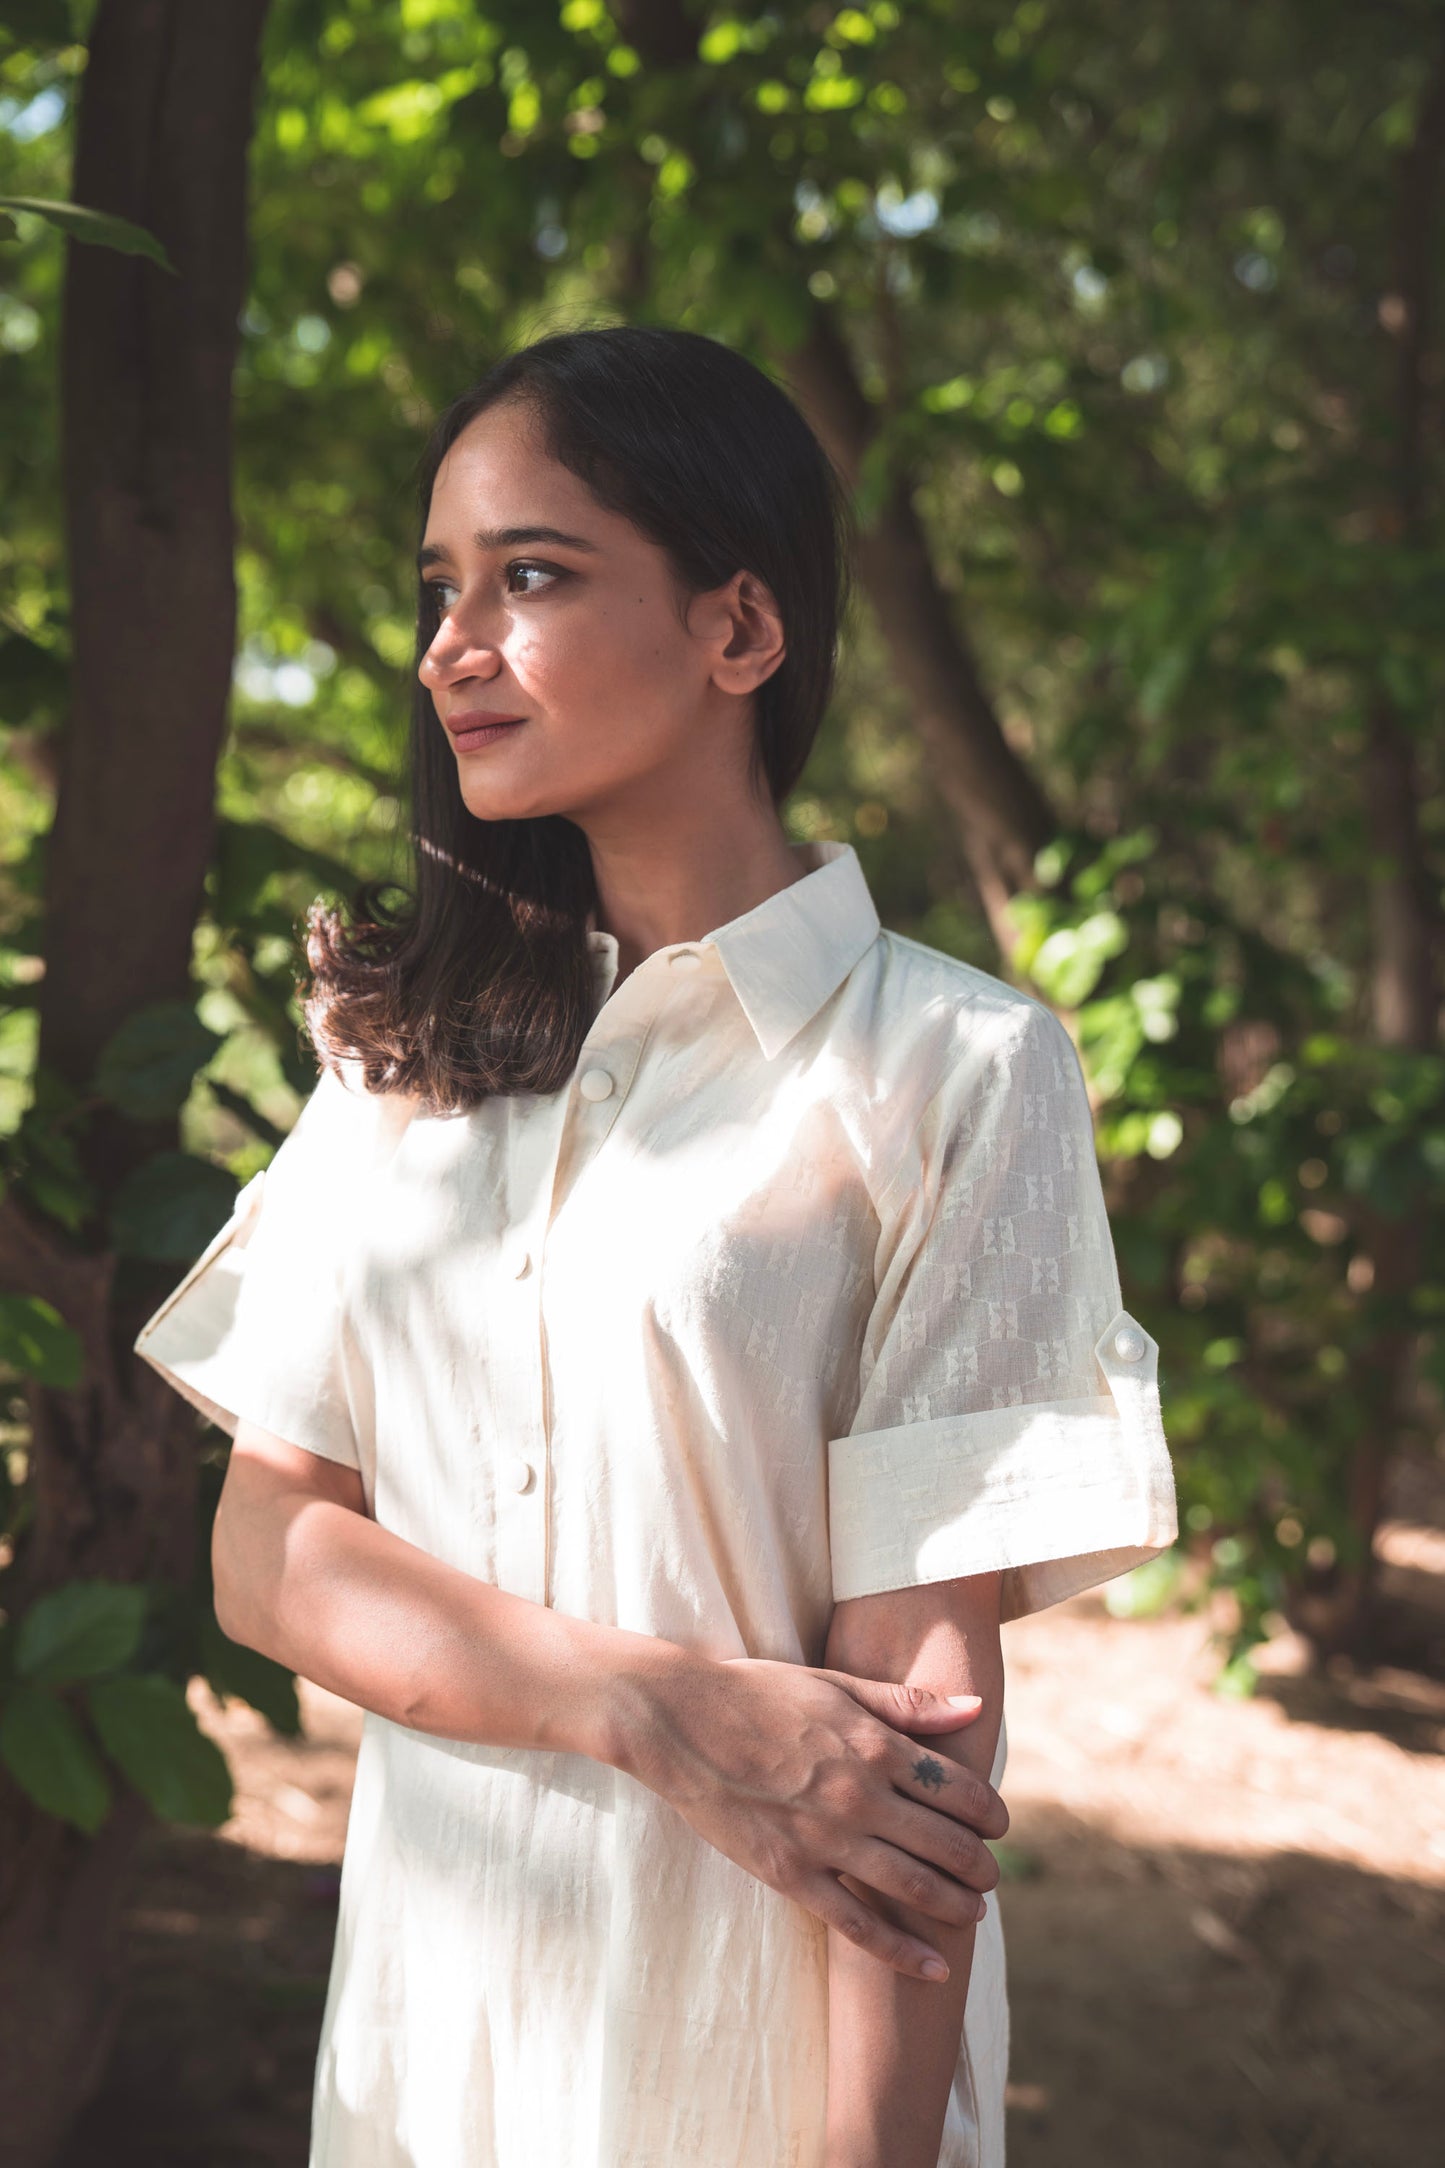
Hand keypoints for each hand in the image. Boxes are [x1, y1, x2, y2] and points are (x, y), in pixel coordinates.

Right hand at [616, 1650, 1007, 1981]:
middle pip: (946, 1843)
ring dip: (954, 1904)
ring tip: (974, 1912)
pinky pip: (857, 1923)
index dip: (989, 1813)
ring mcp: (827, 1839)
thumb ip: (908, 1703)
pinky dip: (901, 1950)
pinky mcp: (792, 1874)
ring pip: (912, 1886)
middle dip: (980, 1864)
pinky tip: (933, 1966)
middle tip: (992, 1875)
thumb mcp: (836, 1684)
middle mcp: (861, 1796)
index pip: (959, 1790)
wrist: (682, 1720)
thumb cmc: (758, 1692)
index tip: (999, 1826)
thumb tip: (974, 1707)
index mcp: (876, 1745)